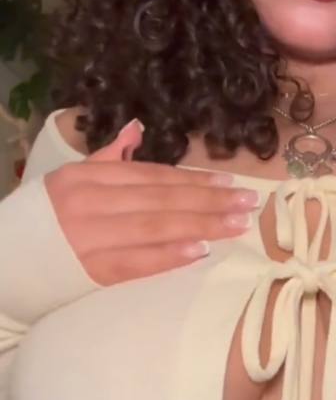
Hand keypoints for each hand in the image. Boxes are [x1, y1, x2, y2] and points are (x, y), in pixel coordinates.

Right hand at [45, 120, 258, 285]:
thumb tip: (135, 129)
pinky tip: (200, 250)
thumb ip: (105, 158)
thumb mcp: (68, 181)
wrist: (2, 264)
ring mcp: (91, 237)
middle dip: (209, 200)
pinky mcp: (91, 270)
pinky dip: (169, 256)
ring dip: (201, 225)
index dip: (192, 179)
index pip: (151, 176)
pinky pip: (137, 262)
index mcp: (86, 178)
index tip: (229, 181)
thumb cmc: (42, 222)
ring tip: (237, 224)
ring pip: (156, 227)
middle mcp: (90, 202)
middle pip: (161, 199)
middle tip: (248, 202)